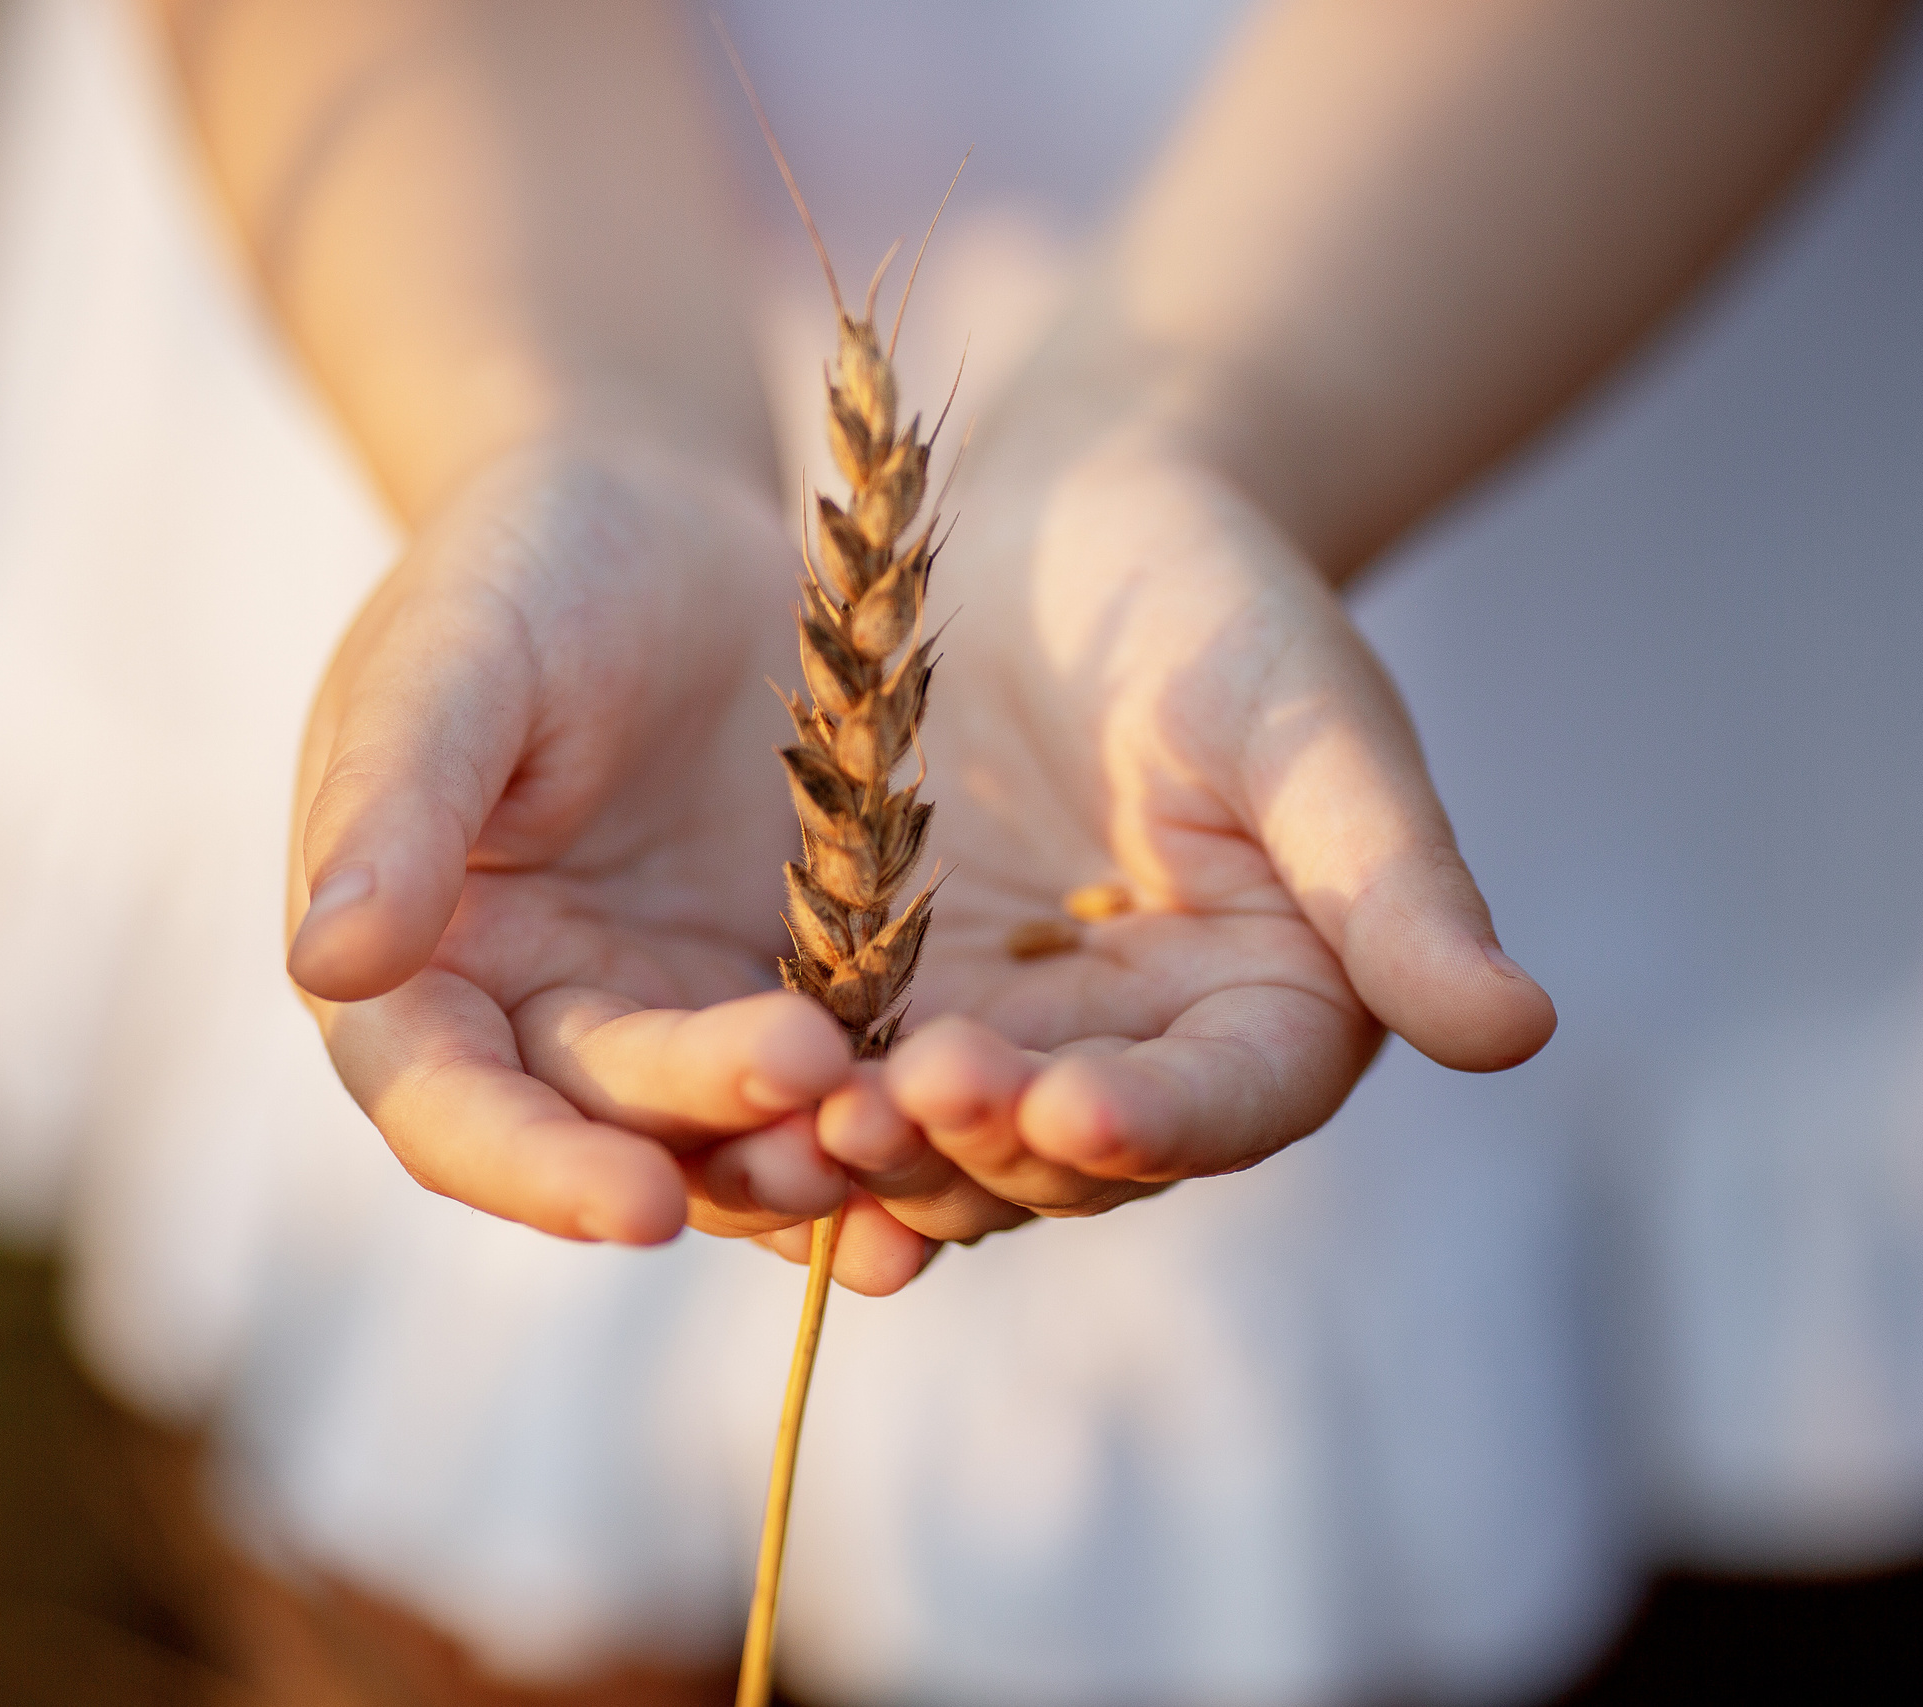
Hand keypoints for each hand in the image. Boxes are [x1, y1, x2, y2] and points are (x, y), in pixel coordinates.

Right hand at [286, 435, 862, 1246]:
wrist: (657, 509)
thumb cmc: (520, 566)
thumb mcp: (451, 662)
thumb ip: (391, 808)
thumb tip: (325, 967)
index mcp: (413, 965)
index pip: (449, 1109)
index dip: (535, 1171)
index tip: (636, 1209)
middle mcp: (531, 1017)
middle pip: (607, 1122)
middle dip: (706, 1129)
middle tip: (809, 1085)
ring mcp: (662, 1012)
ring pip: (727, 1129)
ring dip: (805, 1150)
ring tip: (896, 1129)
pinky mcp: (782, 985)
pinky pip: (831, 1080)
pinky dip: (884, 1117)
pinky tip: (973, 1132)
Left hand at [774, 423, 1555, 1284]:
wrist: (1067, 526)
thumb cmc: (1221, 598)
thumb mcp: (1310, 725)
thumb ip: (1392, 883)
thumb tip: (1520, 1033)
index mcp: (1275, 1009)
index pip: (1229, 1101)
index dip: (1161, 1122)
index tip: (1081, 1110)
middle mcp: (1143, 1053)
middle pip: (1075, 1149)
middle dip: (995, 1141)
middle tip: (908, 1108)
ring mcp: (1011, 1035)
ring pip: (952, 1138)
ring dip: (886, 1144)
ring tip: (812, 1117)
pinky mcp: (892, 1000)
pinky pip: (848, 1073)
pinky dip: (806, 1097)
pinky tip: (743, 1091)